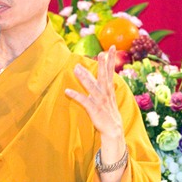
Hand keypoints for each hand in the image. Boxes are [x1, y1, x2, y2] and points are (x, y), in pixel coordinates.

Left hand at [65, 47, 126, 181]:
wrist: (114, 133)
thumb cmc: (108, 115)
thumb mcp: (107, 98)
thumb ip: (103, 86)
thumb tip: (100, 76)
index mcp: (109, 91)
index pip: (111, 72)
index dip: (111, 60)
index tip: (112, 47)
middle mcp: (106, 95)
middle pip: (104, 77)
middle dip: (103, 65)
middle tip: (101, 53)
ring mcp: (101, 103)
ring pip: (93, 88)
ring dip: (85, 78)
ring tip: (77, 68)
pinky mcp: (95, 111)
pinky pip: (84, 102)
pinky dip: (76, 96)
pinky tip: (67, 91)